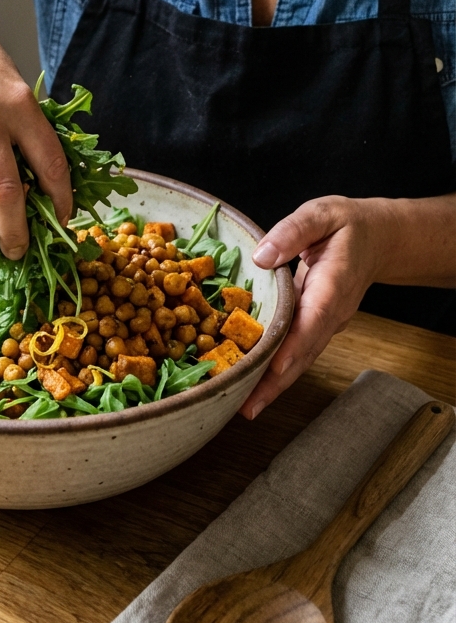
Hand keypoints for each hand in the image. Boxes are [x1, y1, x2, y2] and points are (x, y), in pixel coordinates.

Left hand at [239, 196, 384, 419]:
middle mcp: (332, 312)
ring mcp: (327, 323)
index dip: (294, 347)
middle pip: (305, 352)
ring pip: (301, 358)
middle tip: (248, 407)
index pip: (314, 320)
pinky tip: (254, 383)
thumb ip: (293, 232)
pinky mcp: (317, 325)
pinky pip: (297, 350)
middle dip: (277, 382)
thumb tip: (262, 256)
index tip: (273, 369)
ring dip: (275, 384)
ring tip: (246, 406)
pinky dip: (277, 369)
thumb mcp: (321, 215)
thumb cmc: (346, 225)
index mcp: (333, 285)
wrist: (378, 239)